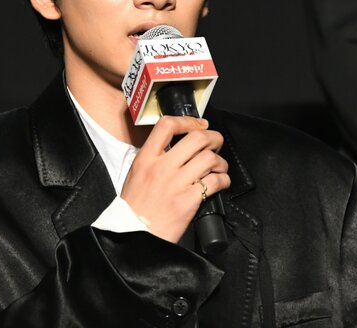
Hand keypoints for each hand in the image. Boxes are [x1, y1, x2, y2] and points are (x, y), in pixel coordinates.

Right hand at [121, 116, 229, 243]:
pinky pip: (214, 182)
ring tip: (219, 167)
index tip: (199, 124)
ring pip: (209, 159)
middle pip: (196, 138)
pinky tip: (221, 182)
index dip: (188, 121)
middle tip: (216, 143)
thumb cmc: (134, 208)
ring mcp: (175, 184)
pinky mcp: (188, 201)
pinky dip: (223, 180)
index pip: (167, 126)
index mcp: (145, 159)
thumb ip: (152, 158)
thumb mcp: (135, 174)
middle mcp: (161, 168)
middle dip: (213, 138)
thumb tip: (174, 147)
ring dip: (220, 161)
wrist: (132, 235)